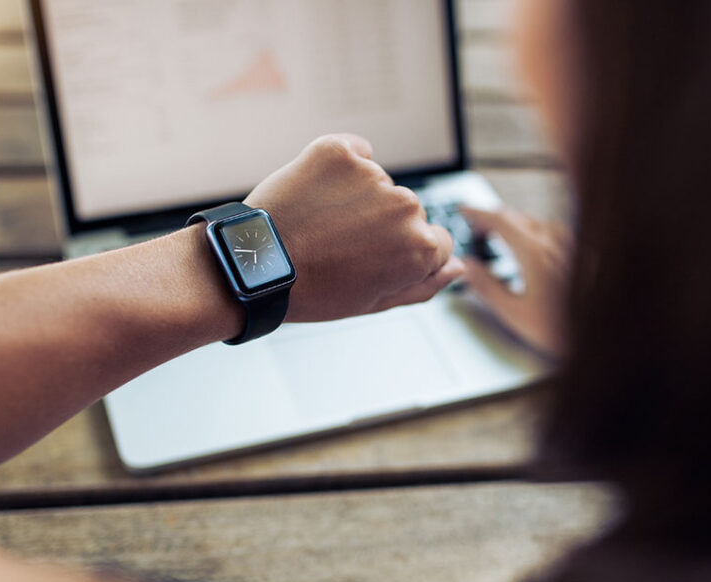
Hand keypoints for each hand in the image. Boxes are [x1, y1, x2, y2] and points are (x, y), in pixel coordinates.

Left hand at [246, 134, 464, 321]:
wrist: (254, 265)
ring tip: (319, 224)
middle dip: (381, 225)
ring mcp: (372, 176)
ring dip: (357, 198)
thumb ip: (424, 285)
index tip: (371, 259)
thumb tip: (456, 268)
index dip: (401, 254)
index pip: (436, 242)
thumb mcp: (374, 302)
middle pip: (408, 212)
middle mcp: (404, 207)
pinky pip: (354, 151)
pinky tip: (317, 193)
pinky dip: (339, 167)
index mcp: (420, 247)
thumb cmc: (312, 291)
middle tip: (338, 245)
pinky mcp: (339, 151)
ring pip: (378, 183)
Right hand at [461, 207, 571, 356]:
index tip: (464, 210)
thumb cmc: (563, 330)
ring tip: (502, 237)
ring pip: (537, 222)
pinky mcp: (583, 253)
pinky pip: (554, 232)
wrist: (603, 335)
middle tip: (478, 229)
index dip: (478, 212)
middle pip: (518, 217)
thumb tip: (468, 267)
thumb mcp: (515, 313)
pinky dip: (535, 232)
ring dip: (515, 224)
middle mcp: (555, 243)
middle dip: (494, 219)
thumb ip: (487, 286)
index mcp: (534, 253)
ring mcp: (571, 245)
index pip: (500, 221)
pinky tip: (535, 246)